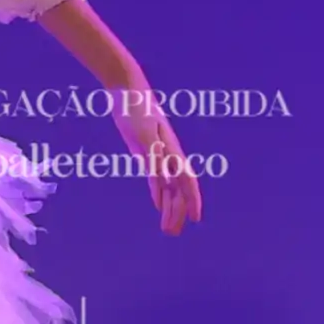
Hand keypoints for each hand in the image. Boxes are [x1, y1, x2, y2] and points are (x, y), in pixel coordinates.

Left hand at [114, 82, 202, 235]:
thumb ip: (153, 156)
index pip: (186, 180)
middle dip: (178, 211)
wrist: (127, 90)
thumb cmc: (136, 108)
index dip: (192, 200)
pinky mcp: (146, 152)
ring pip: (168, 186)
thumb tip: (164, 179)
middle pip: (178, 189)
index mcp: (171, 150)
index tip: (197, 218)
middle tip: (172, 233)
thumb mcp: (143, 133)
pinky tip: (158, 206)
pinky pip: (156, 178)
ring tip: (167, 228)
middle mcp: (168, 155)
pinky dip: (158, 193)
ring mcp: (158, 154)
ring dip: (169, 207)